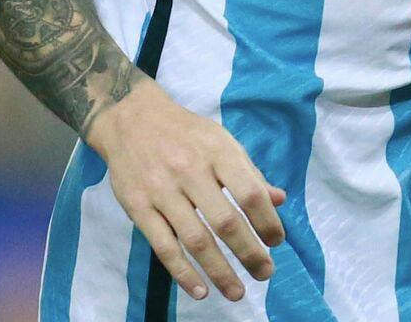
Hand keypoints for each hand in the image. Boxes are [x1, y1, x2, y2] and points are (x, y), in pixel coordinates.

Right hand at [86, 78, 287, 301]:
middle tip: (265, 273)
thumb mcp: (222, 141)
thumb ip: (250, 173)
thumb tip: (280, 200)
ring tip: (237, 292)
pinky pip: (163, 246)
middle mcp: (190, 171)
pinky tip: (199, 290)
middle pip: (225, 222)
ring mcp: (161, 191)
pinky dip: (182, 273)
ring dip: (219, 272)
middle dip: (249, 253)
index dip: (267, 221)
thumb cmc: (185, 133)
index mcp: (217, 152)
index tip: (277, 242)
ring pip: (195, 240)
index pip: (250, 193)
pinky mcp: (137, 208)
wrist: (130, 120)